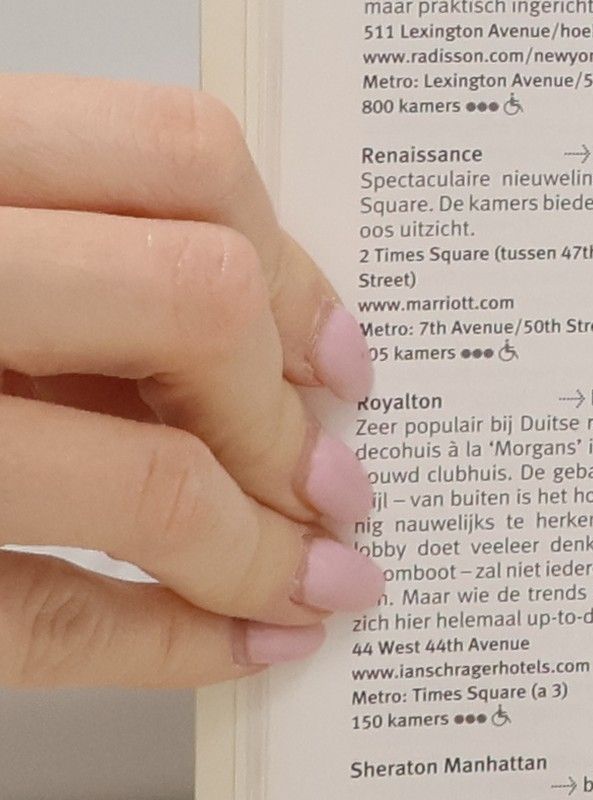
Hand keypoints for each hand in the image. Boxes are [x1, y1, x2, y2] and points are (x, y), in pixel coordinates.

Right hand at [0, 76, 382, 686]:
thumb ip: (67, 245)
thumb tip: (277, 339)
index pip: (178, 152)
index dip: (292, 259)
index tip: (337, 347)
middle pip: (194, 300)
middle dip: (284, 408)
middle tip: (331, 469)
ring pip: (141, 482)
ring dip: (261, 543)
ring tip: (313, 570)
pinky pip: (48, 624)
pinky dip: (179, 647)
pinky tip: (246, 642)